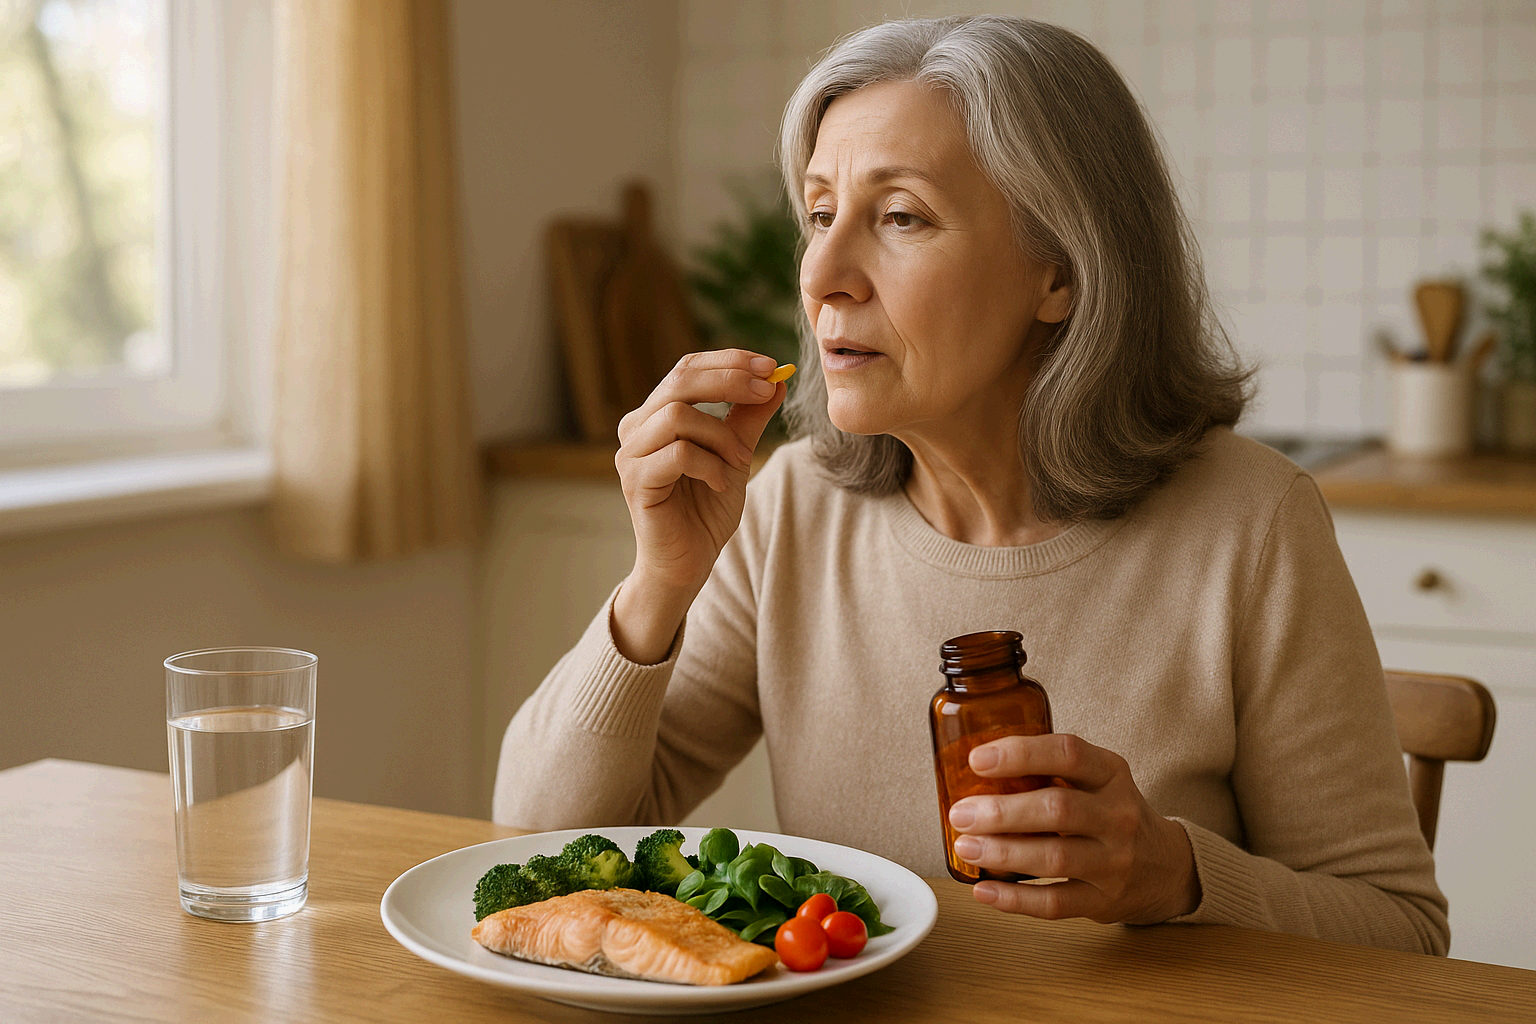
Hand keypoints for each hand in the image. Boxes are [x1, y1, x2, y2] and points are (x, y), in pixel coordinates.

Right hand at [611, 350, 786, 663]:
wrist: (689, 562)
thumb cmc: (706, 509)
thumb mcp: (735, 455)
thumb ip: (748, 419)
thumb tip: (776, 381)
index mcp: (657, 414)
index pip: (687, 368)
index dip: (728, 361)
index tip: (770, 366)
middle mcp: (636, 428)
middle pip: (680, 380)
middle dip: (729, 380)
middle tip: (766, 391)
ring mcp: (631, 454)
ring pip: (678, 415)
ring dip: (721, 433)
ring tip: (741, 460)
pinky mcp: (636, 482)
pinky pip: (678, 455)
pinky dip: (710, 464)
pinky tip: (721, 484)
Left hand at [947, 733, 1200, 924]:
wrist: (1168, 866)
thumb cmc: (1111, 813)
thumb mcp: (1097, 779)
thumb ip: (1050, 770)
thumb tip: (971, 770)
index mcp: (1111, 774)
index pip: (1068, 753)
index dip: (1021, 754)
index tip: (977, 760)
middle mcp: (1117, 815)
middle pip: (1057, 809)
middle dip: (1002, 812)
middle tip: (961, 813)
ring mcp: (1114, 861)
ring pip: (1054, 857)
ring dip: (1002, 853)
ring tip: (966, 847)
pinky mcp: (1104, 901)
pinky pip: (1055, 902)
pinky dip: (1014, 899)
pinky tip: (983, 890)